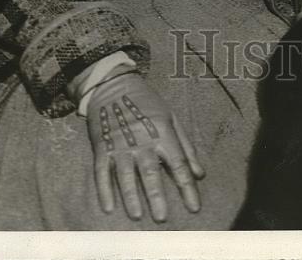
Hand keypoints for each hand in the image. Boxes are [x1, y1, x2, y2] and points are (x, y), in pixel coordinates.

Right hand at [86, 68, 204, 222]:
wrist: (114, 84)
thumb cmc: (147, 102)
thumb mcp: (171, 117)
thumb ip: (185, 146)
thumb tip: (200, 174)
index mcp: (162, 132)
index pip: (178, 163)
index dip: (187, 186)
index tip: (194, 207)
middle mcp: (142, 140)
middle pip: (150, 172)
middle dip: (157, 195)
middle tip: (162, 218)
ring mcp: (120, 144)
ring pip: (125, 175)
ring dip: (130, 196)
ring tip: (137, 215)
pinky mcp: (102, 147)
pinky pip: (102, 171)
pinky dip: (103, 190)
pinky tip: (108, 207)